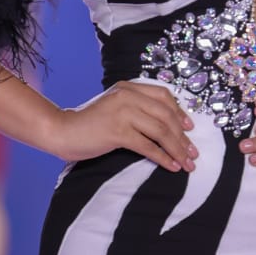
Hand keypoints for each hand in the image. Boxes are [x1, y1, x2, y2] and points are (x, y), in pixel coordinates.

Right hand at [51, 81, 197, 172]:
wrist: (62, 131)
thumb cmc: (90, 123)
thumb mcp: (114, 107)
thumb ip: (135, 108)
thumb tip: (166, 124)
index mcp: (128, 87)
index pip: (163, 96)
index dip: (179, 112)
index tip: (190, 129)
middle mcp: (127, 96)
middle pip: (165, 115)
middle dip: (183, 136)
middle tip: (193, 152)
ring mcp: (122, 112)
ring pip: (160, 131)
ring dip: (177, 149)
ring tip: (187, 163)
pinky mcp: (117, 131)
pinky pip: (147, 146)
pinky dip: (162, 157)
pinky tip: (171, 166)